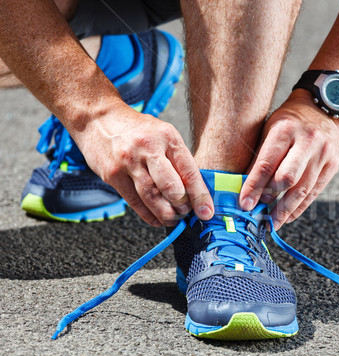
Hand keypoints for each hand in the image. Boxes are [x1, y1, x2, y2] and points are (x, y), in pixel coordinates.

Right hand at [76, 104, 213, 226]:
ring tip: (173, 219)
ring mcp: (129, 162)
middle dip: (182, 206)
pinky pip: (134, 201)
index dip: (200, 196)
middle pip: (171, 187)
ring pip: (152, 197)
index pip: (189, 172)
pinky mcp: (112, 175)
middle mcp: (149, 148)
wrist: (97, 118)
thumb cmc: (137, 130)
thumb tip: (195, 191)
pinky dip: (148, 215)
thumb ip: (178, 160)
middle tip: (186, 213)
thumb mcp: (163, 135)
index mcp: (168, 137)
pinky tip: (157, 219)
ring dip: (166, 214)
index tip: (206, 212)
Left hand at [240, 89, 338, 229]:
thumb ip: (258, 157)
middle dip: (270, 200)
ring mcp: (323, 154)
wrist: (322, 109)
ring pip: (302, 190)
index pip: (266, 164)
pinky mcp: (332, 166)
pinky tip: (288, 216)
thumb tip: (244, 188)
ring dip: (285, 210)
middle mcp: (307, 141)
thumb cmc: (289, 121)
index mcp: (285, 129)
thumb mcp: (269, 129)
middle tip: (257, 214)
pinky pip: (314, 192)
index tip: (244, 204)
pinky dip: (299, 207)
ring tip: (271, 223)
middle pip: (287, 179)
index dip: (253, 187)